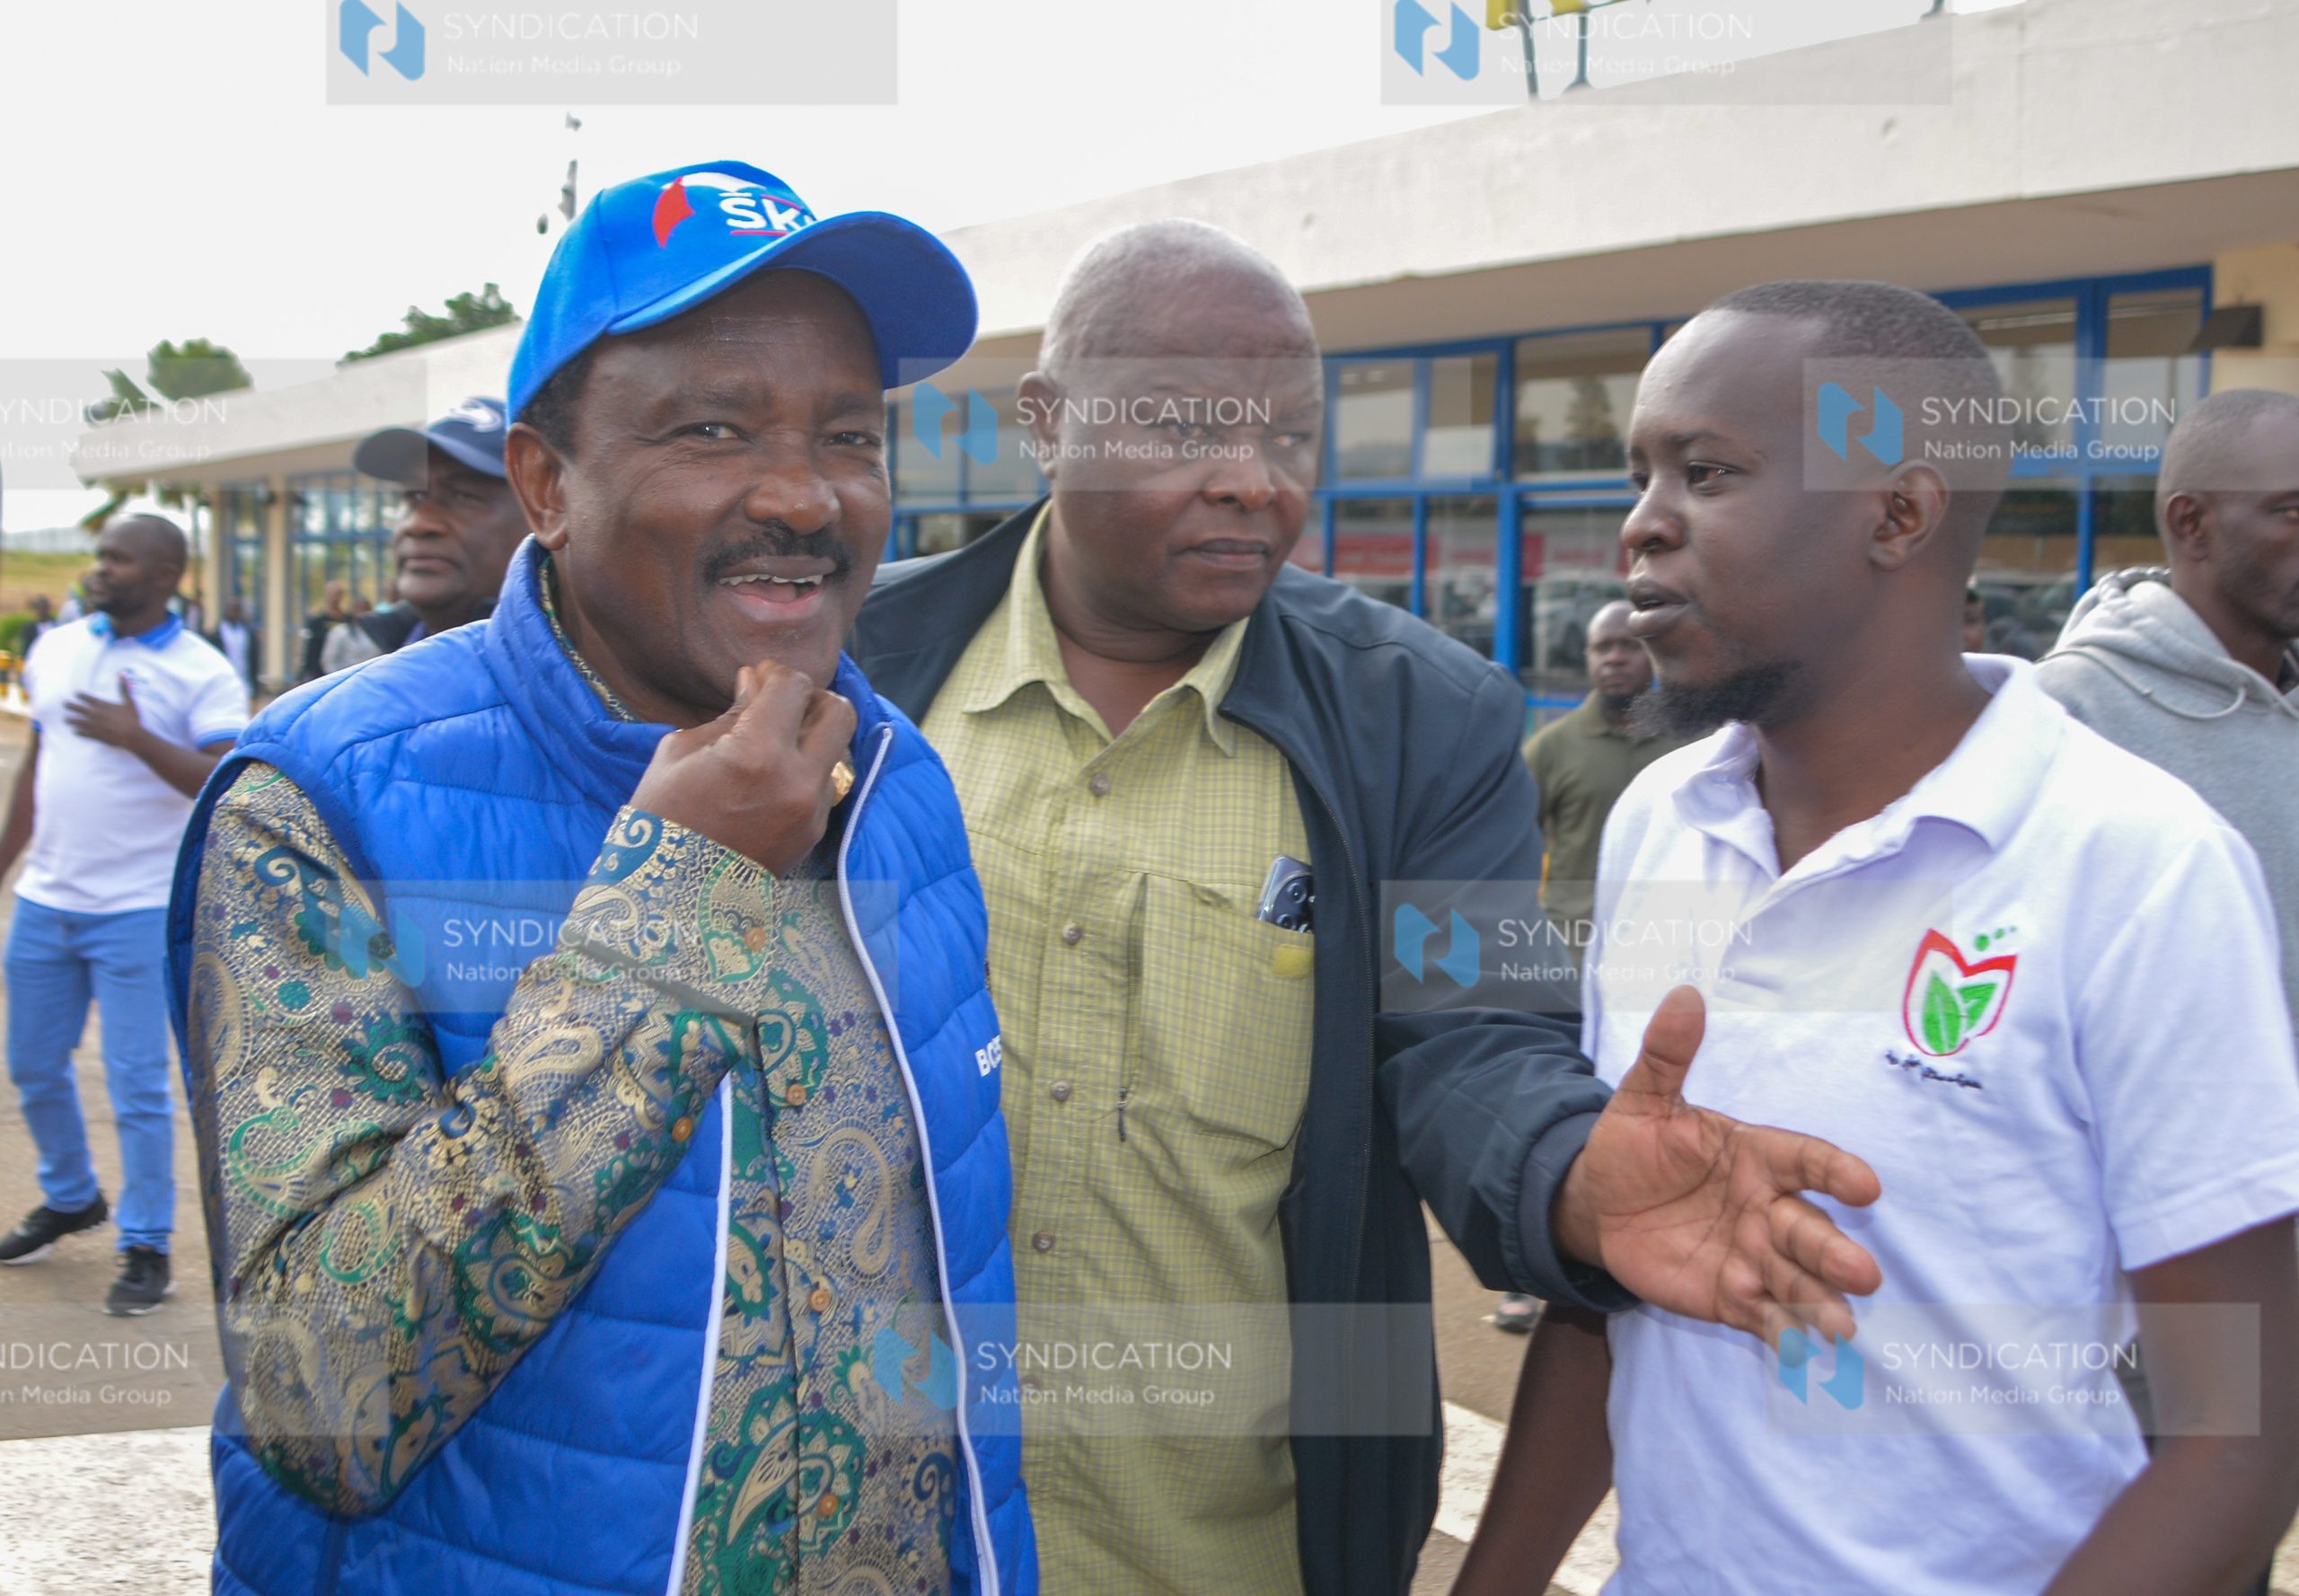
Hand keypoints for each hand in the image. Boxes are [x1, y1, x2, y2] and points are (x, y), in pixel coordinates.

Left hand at [64, 680, 148, 749]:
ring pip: (78, 721)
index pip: (88, 698)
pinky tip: (75, 731)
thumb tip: (123, 675)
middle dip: (70, 705)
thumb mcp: (129, 702)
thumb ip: (123, 689)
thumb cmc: (131, 718)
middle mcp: (95, 714)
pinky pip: (83, 732)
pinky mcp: (94, 734)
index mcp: (102, 705)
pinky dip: (78, 731)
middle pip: (79, 708)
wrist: (131, 734)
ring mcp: (93, 724)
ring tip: (66, 719)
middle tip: (64, 704)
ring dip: (71, 720)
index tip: (76, 693)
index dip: (81, 695)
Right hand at [629, 661, 855, 874]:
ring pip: (834, 750)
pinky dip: (804, 771)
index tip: (757, 677)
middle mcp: (798, 780)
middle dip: (811, 699)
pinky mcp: (815, 833)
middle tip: (779, 703)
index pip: (794, 686)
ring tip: (771, 743)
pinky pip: (823, 785)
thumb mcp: (680, 753)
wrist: (669, 898)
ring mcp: (813, 810)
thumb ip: (731, 714)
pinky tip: (771, 779)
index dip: (775, 673)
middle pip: (840, 712)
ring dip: (809, 737)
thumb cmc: (662, 818)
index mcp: (759, 752)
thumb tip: (755, 682)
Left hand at [1554, 985, 1883, 1346]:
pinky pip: (1762, 1316)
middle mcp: (1765, 1207)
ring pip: (1795, 1279)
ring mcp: (1751, 1255)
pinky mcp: (1731, 1297)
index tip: (1866, 1186)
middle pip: (1808, 1230)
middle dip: (1834, 1251)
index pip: (1804, 1159)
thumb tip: (1684, 995)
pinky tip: (1800, 1351)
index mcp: (1755, 1155)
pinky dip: (1782, 1333)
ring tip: (1842, 1324)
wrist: (1598, 1202)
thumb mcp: (1643, 1098)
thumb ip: (1667, 1055)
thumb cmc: (1634, 1145)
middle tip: (1865, 1273)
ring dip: (1820, 1301)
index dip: (1834, 1172)